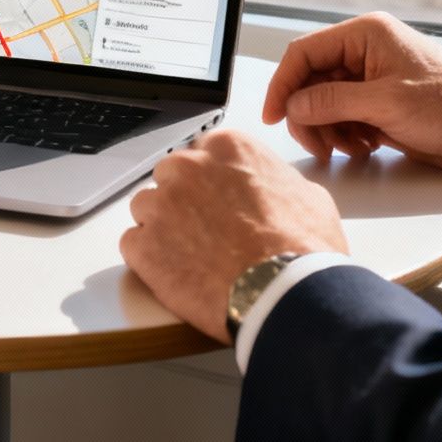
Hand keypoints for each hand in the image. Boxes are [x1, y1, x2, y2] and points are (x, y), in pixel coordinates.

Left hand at [120, 130, 346, 342]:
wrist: (286, 294)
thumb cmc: (303, 249)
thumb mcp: (307, 196)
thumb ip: (274, 179)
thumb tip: (270, 186)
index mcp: (226, 147)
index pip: (201, 153)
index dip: (209, 182)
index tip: (216, 202)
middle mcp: (187, 167)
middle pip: (169, 177)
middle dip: (183, 202)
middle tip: (206, 233)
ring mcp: (161, 205)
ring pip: (146, 209)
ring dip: (163, 229)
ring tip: (193, 257)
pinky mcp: (143, 244)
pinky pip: (133, 244)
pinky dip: (150, 260)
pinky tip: (177, 274)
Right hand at [263, 12, 441, 176]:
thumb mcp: (386, 103)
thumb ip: (332, 102)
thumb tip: (293, 105)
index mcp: (366, 34)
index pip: (304, 53)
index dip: (283, 84)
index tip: (274, 115)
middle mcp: (366, 51)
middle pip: (312, 80)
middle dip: (309, 114)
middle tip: (316, 144)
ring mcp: (374, 78)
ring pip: (326, 102)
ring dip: (328, 129)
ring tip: (346, 149)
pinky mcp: (382, 102)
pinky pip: (346, 116)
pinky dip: (346, 135)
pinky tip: (363, 147)